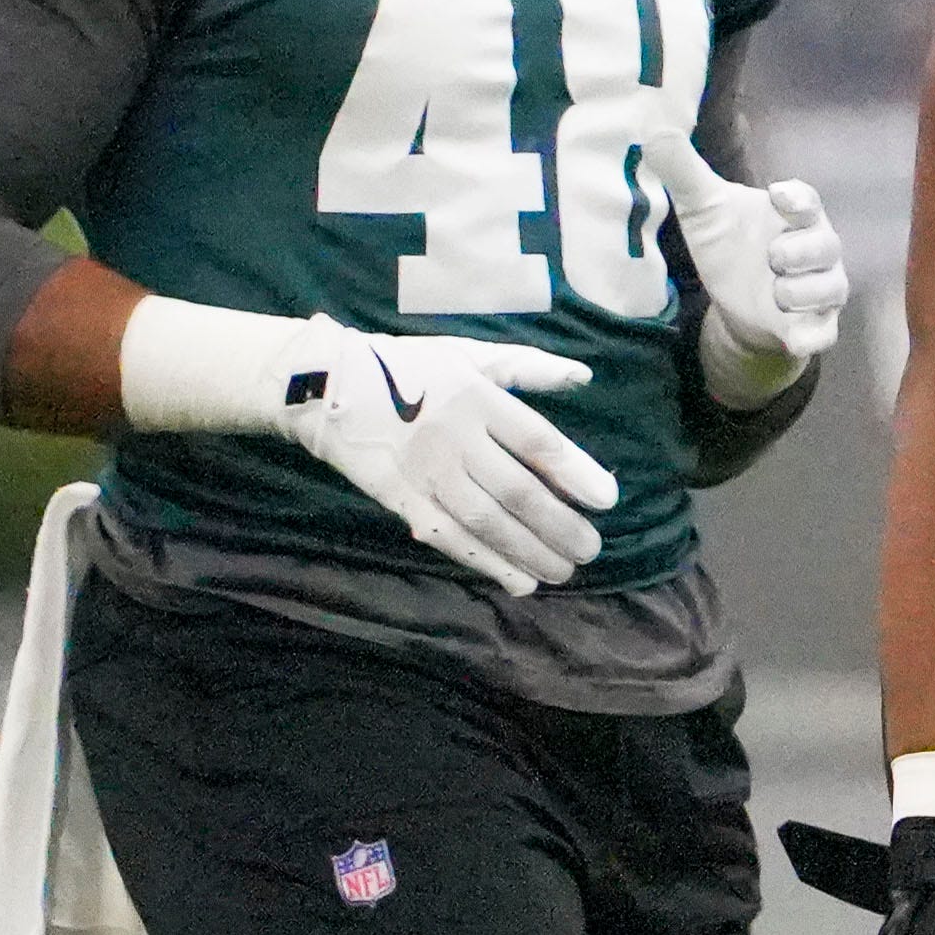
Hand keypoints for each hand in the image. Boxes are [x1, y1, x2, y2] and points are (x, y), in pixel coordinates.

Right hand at [271, 322, 615, 594]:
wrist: (326, 384)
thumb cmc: (411, 367)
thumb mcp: (471, 353)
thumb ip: (530, 367)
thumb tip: (584, 376)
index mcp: (478, 397)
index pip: (537, 441)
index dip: (576, 473)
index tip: (608, 500)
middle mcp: (454, 437)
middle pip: (516, 491)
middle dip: (559, 526)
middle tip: (591, 550)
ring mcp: (425, 471)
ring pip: (485, 521)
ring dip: (528, 552)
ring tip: (563, 572)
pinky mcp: (399, 498)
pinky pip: (447, 536)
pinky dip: (484, 563)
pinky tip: (518, 581)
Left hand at [647, 133, 848, 405]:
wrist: (736, 303)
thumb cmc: (729, 245)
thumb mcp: (702, 209)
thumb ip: (684, 171)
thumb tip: (654, 129)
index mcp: (794, 215)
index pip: (808, 200)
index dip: (798, 199)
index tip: (777, 196)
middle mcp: (817, 249)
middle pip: (826, 245)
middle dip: (797, 252)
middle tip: (770, 257)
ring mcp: (820, 289)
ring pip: (829, 289)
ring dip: (798, 292)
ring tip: (774, 293)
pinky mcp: (815, 326)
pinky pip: (824, 333)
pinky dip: (809, 334)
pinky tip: (790, 332)